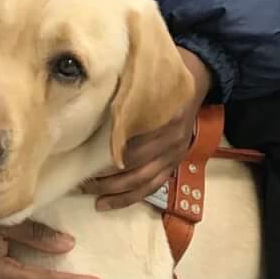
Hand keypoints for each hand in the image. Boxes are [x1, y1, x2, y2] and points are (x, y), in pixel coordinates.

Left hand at [84, 48, 212, 210]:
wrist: (198, 78)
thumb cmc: (163, 75)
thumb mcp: (147, 74)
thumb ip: (126, 89)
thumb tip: (92, 97)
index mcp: (165, 115)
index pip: (133, 139)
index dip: (109, 150)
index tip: (83, 155)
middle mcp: (171, 138)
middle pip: (136, 164)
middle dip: (106, 176)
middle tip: (81, 180)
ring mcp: (175, 153)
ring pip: (142, 180)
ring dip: (115, 191)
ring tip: (91, 196)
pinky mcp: (174, 163)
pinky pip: (151, 186)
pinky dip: (129, 198)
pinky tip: (107, 204)